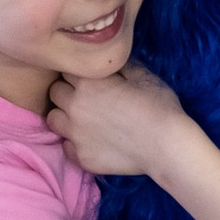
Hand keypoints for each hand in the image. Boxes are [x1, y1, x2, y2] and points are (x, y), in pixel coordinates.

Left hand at [49, 60, 189, 180]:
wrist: (167, 147)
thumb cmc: (159, 107)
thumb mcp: (143, 75)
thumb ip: (118, 65)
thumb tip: (107, 62)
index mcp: (87, 82)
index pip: (65, 70)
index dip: (78, 74)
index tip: (90, 81)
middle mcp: (75, 107)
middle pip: (54, 93)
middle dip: (67, 93)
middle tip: (87, 99)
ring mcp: (75, 135)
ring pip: (52, 120)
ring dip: (64, 117)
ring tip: (84, 120)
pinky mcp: (81, 158)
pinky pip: (65, 147)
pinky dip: (74, 143)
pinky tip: (93, 141)